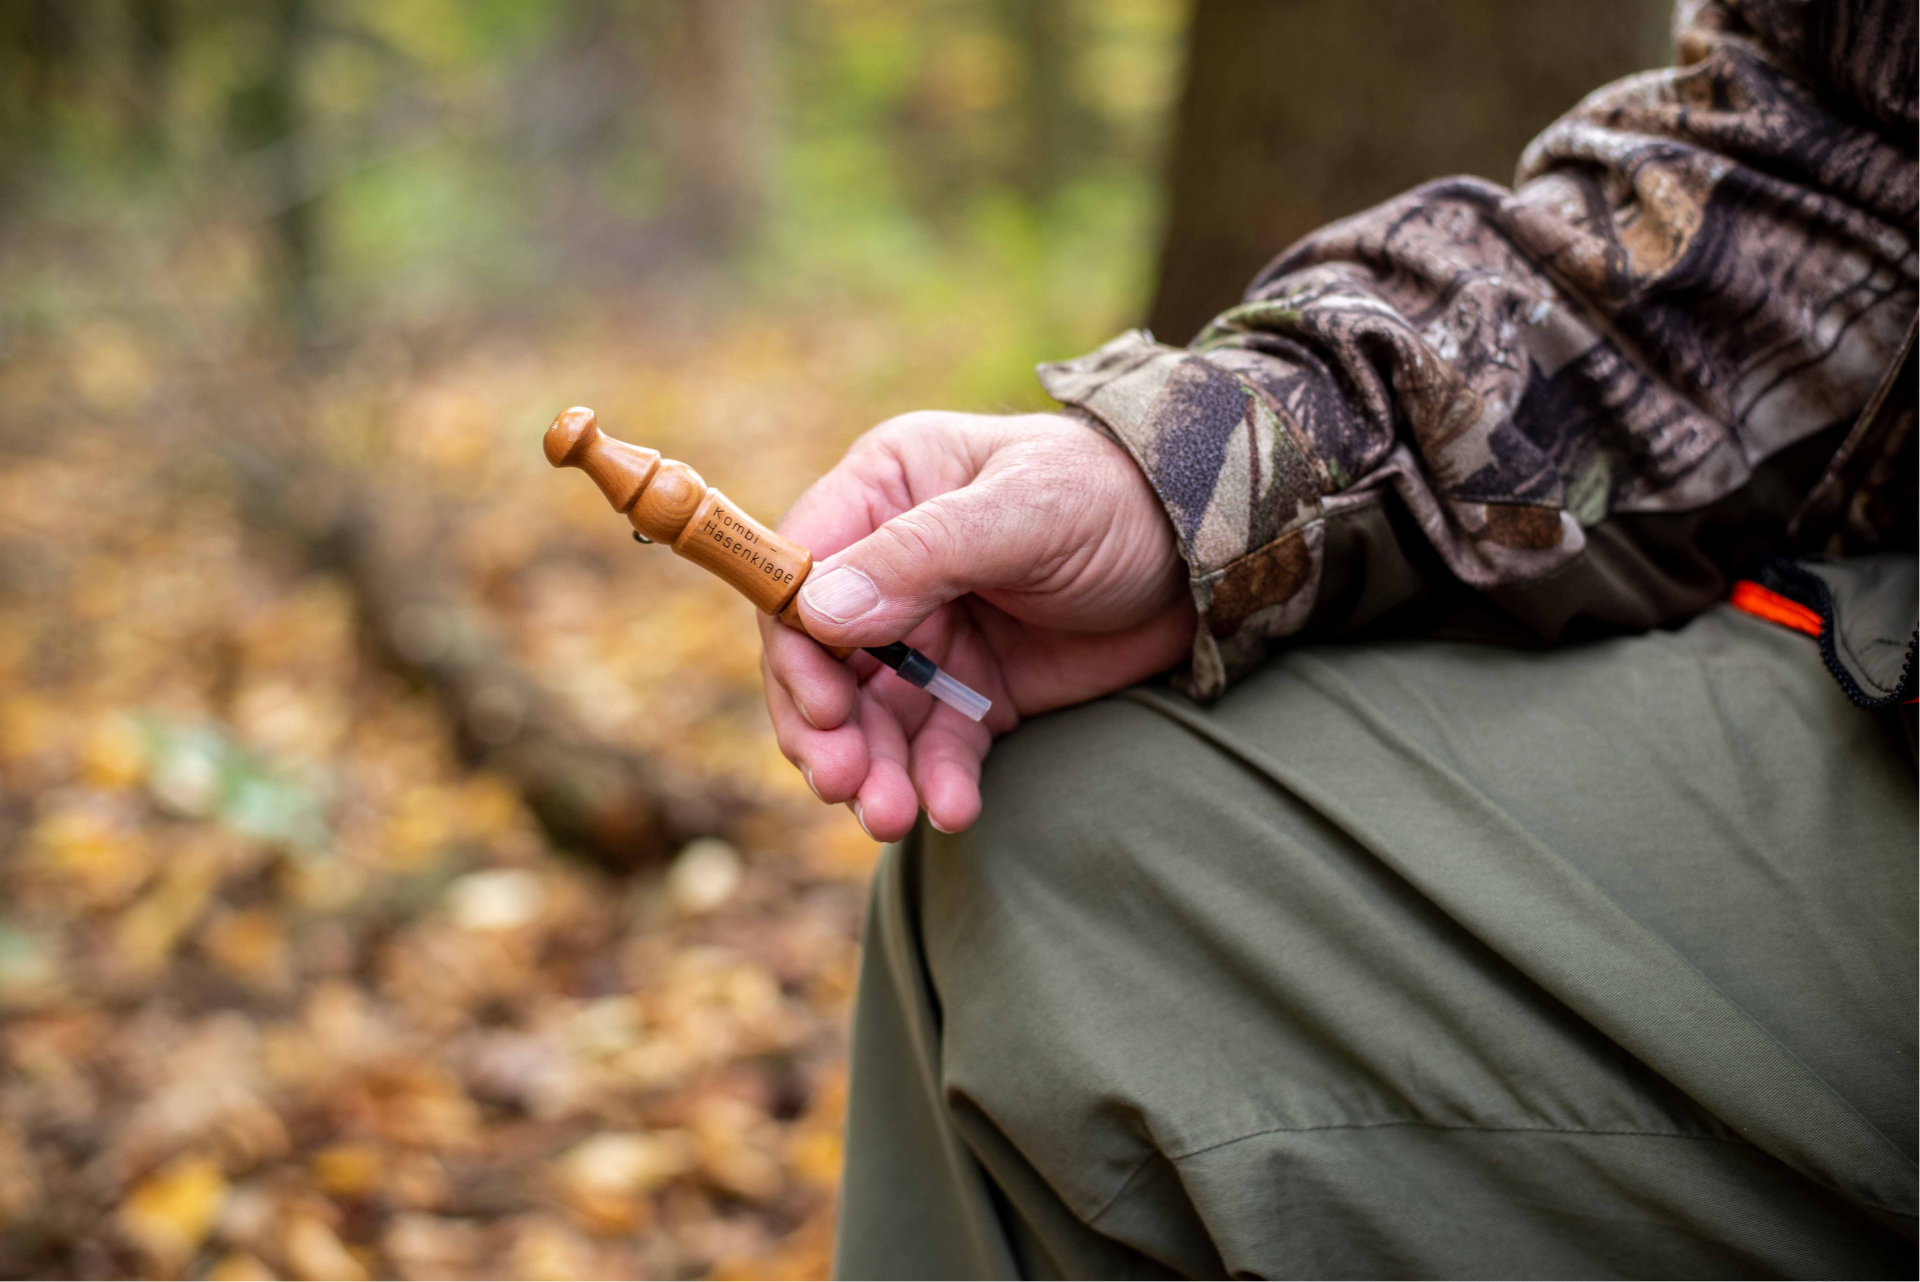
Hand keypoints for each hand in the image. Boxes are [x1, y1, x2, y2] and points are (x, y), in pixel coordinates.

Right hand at [758, 410, 1195, 839]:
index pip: (799, 571)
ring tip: (893, 816)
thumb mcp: (1025, 511)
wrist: (1214, 552)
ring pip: (872, 716)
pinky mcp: (978, 690)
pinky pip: (936, 745)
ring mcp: (931, 633)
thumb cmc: (1116, 498)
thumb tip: (817, 611)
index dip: (794, 644)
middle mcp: (891, 565)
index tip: (823, 704)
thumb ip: (922, 557)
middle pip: (821, 659)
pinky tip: (953, 808)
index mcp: (885, 490)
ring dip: (873, 770)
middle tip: (845, 784)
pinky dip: (936, 780)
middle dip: (828, 728)